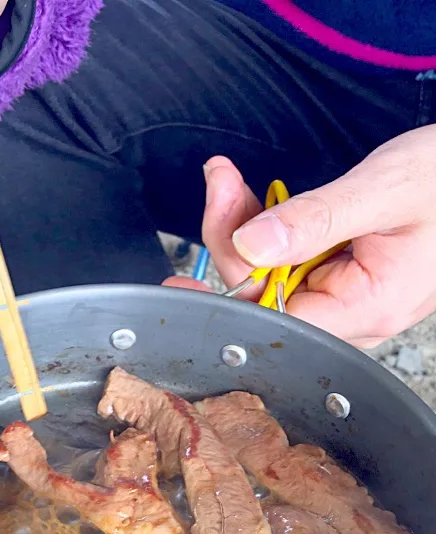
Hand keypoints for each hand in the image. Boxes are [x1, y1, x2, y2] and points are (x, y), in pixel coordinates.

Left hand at [167, 126, 435, 348]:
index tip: (178, 290)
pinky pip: (284, 262)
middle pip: (264, 299)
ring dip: (241, 228)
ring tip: (229, 179)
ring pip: (268, 278)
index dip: (224, 309)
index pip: (277, 326)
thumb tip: (250, 248)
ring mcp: (341, 296)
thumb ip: (315, 221)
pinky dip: (262, 228)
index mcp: (366, 309)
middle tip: (221, 184)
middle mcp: (349, 314)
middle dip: (232, 241)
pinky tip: (249, 197)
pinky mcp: (334, 276)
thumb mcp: (384, 191)